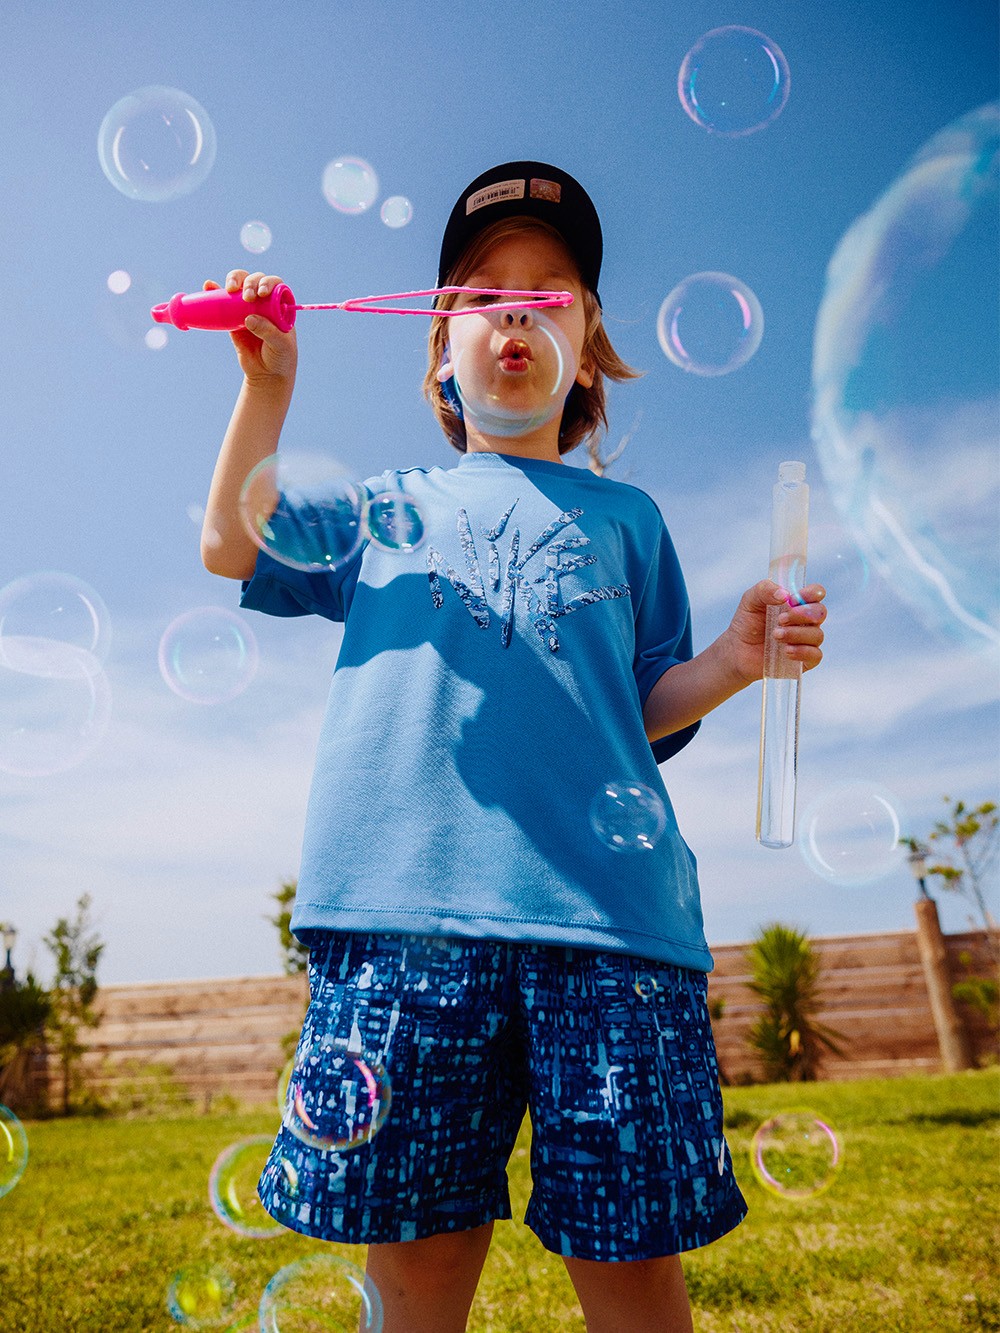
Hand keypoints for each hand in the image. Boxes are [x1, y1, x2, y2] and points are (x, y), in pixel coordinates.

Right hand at [203, 269, 297, 389]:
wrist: (266, 374)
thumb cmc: (280, 358)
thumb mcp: (280, 345)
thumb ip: (268, 332)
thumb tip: (249, 319)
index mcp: (280, 305)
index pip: (274, 284)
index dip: (267, 283)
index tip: (261, 294)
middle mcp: (264, 302)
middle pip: (255, 281)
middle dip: (249, 283)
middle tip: (247, 297)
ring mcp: (247, 308)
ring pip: (239, 286)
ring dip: (233, 281)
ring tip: (229, 289)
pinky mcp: (232, 317)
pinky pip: (223, 302)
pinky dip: (215, 292)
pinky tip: (209, 286)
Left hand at [722, 579, 826, 684]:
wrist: (737, 651)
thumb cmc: (747, 623)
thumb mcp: (750, 601)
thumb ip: (764, 590)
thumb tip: (784, 594)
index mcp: (797, 603)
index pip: (816, 593)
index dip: (812, 593)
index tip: (793, 599)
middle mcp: (805, 621)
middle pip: (820, 613)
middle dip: (802, 614)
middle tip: (780, 619)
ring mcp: (806, 640)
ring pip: (817, 635)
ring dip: (796, 634)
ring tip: (775, 635)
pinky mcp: (804, 660)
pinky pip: (816, 655)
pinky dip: (802, 651)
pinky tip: (786, 651)